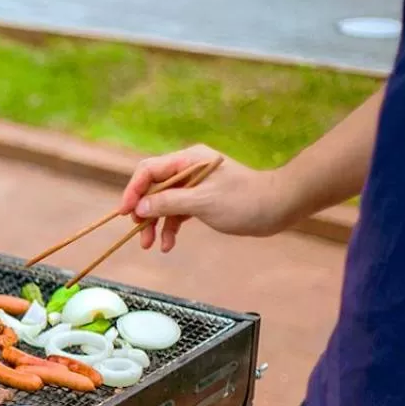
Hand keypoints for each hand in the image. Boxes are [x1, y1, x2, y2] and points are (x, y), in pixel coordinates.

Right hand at [122, 144, 295, 252]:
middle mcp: (187, 169)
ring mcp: (194, 186)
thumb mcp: (203, 202)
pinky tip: (168, 244)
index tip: (125, 213)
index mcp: (187, 160)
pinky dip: (171, 228)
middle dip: (143, 212)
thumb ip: (169, 203)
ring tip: (150, 245)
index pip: (149, 170)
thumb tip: (140, 208)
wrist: (279, 207)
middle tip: (138, 234)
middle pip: (153, 188)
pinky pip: (177, 212)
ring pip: (163, 203)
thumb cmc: (245, 201)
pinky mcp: (201, 200)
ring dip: (155, 224)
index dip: (133, 191)